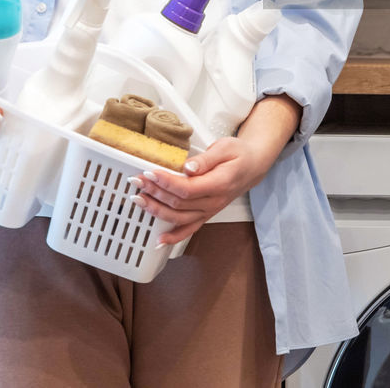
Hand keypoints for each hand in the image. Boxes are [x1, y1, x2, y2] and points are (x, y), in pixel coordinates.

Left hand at [129, 135, 270, 245]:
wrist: (253, 167)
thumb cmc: (239, 154)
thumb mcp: (226, 147)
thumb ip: (206, 159)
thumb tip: (187, 167)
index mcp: (220, 184)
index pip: (187, 188)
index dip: (166, 183)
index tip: (149, 173)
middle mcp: (214, 202)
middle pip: (179, 203)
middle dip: (155, 192)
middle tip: (137, 181)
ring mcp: (210, 211)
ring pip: (179, 217)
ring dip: (156, 210)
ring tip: (138, 199)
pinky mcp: (207, 215)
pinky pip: (189, 230)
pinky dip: (174, 237)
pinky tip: (158, 241)